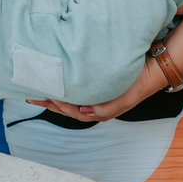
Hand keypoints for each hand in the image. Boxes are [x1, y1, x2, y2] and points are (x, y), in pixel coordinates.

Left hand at [28, 56, 167, 121]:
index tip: (45, 94)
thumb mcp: (124, 98)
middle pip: (65, 107)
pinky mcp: (94, 85)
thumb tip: (82, 110)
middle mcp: (93, 106)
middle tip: (30, 95)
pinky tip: (53, 81)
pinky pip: (73, 89)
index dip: (57, 104)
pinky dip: (61, 87)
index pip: (72, 111)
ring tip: (36, 89)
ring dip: (52, 95)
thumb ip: (104, 107)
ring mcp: (93, 96)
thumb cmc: (137, 83)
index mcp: (99, 112)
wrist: (151, 69)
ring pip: (67, 99)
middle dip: (48, 102)